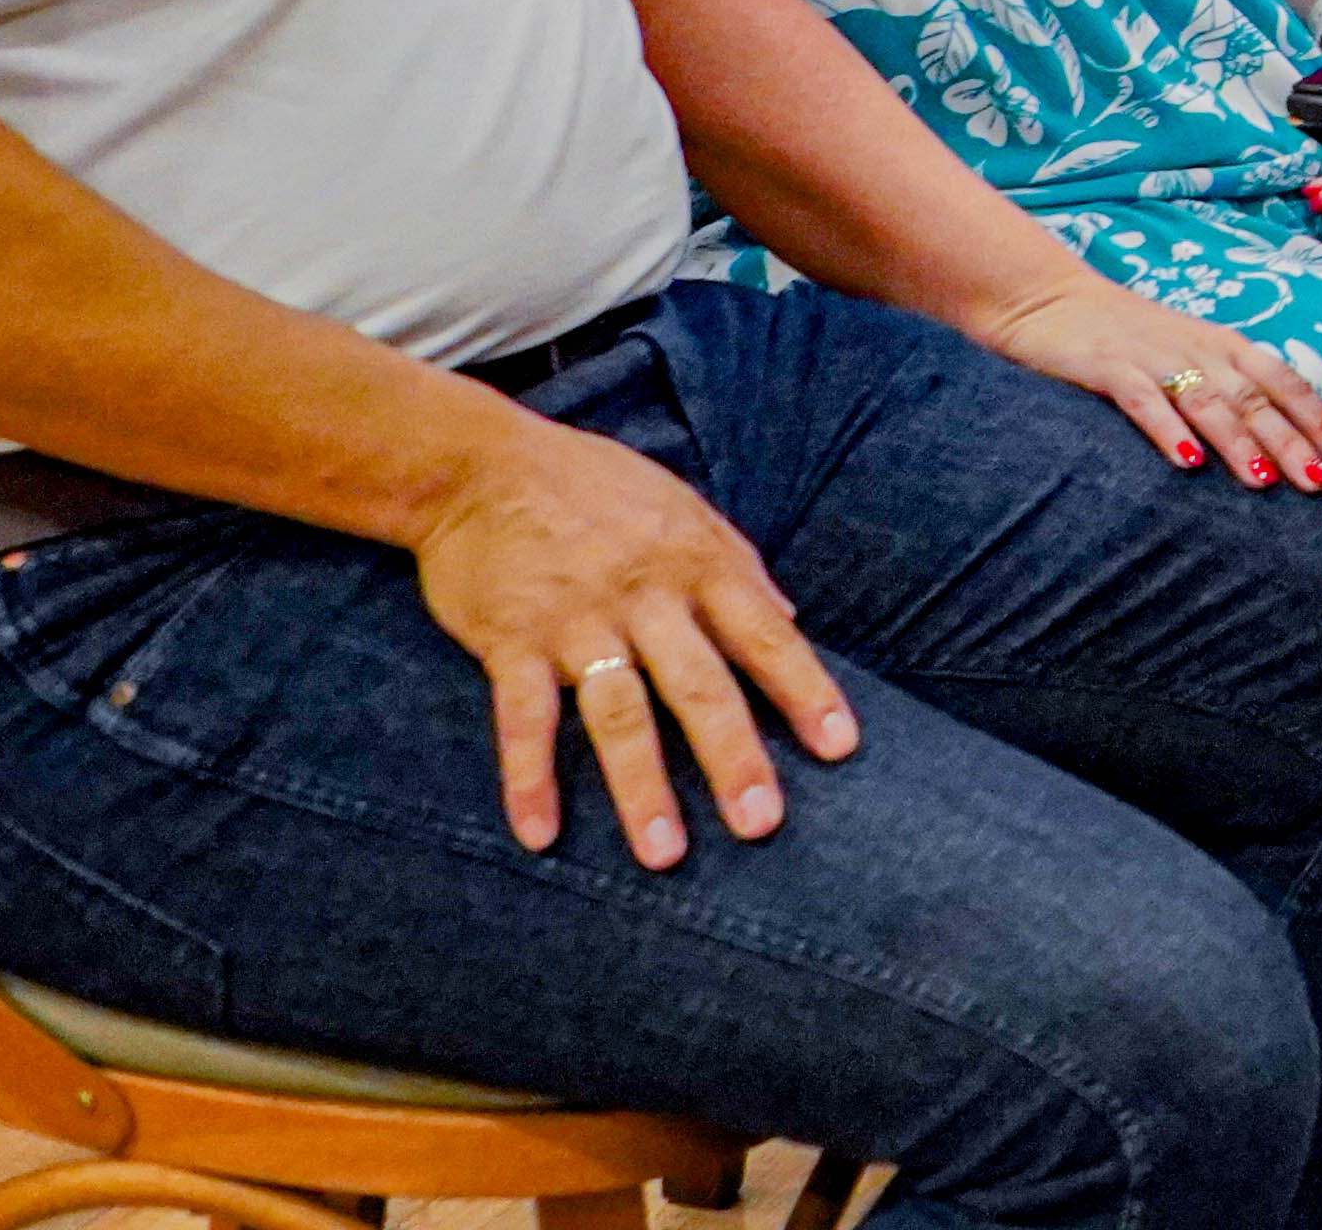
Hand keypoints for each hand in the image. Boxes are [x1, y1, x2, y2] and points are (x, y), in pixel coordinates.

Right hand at [409, 406, 858, 864]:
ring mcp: (576, 620)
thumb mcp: (682, 507)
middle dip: (734, 758)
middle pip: (699, 686)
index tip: (841, 748)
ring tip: (665, 855)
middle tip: (761, 824)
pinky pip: (523, 719)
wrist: (480, 466)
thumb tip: (792, 616)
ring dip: (641, 787)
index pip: (764, 634)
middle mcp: (645, 595)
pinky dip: (529, 778)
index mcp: (696, 562)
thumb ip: (739, 563)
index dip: (805, 691)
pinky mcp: (510, 639)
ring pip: (617, 713)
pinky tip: (540, 834)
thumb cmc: (593, 487)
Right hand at [977, 267, 1321, 493]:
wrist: (1048, 297)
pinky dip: (1167, 430)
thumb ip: (1227, 391)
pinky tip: (1185, 463)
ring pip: (1209, 400)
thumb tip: (1278, 448)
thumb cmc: (1128, 337)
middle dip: (1294, 443)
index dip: (1321, 424)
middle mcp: (1200, 349)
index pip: (1287, 385)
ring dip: (1239, 441)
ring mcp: (1155, 356)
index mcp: (1226, 347)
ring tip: (1264, 482)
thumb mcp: (1187, 357)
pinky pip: (1144, 400)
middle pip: (1257, 398)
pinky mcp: (1107, 366)